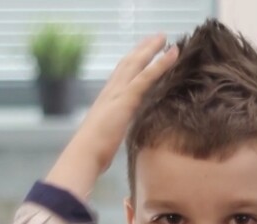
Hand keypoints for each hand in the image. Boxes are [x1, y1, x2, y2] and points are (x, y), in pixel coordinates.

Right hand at [78, 34, 178, 173]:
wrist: (85, 153)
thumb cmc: (96, 150)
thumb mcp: (112, 133)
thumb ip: (121, 125)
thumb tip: (129, 128)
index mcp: (108, 98)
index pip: (122, 73)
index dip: (133, 60)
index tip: (144, 50)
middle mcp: (111, 91)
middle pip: (128, 63)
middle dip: (143, 48)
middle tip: (158, 37)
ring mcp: (117, 93)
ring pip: (136, 64)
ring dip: (151, 49)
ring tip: (165, 38)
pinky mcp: (125, 99)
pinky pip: (145, 77)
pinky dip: (159, 64)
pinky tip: (172, 54)